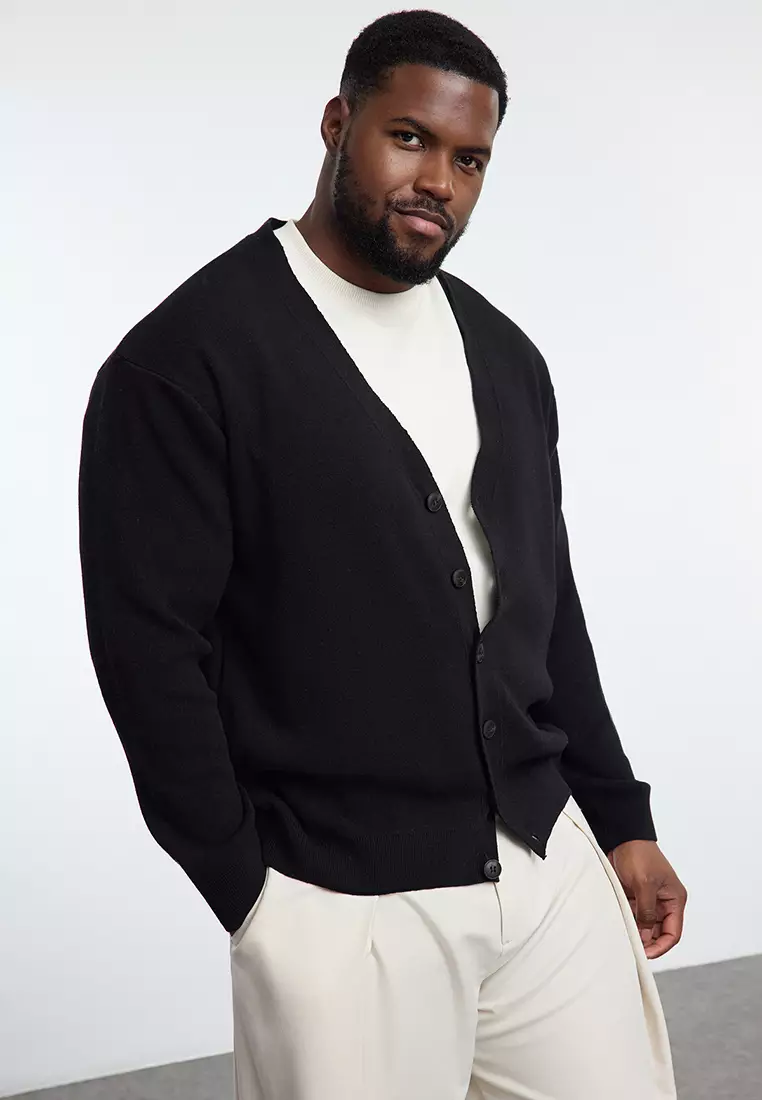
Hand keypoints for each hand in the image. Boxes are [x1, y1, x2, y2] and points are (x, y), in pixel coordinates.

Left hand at [606, 840, 686, 959]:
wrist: (622, 837)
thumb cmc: (639, 855)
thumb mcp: (644, 884)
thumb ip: (646, 911)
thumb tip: (644, 935)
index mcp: (674, 900)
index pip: (672, 933)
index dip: (661, 946)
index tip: (646, 954)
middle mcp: (664, 903)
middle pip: (658, 932)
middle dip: (647, 942)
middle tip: (632, 950)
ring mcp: (649, 900)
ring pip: (645, 926)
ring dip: (636, 933)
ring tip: (624, 940)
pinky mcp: (635, 897)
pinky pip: (633, 916)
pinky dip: (628, 923)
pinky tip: (619, 928)